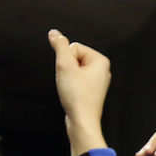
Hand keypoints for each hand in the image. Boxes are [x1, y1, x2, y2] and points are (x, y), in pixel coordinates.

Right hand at [48, 29, 110, 155]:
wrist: (81, 121)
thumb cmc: (77, 97)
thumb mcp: (65, 66)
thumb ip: (59, 46)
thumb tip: (54, 33)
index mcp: (100, 61)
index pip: (74, 47)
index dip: (66, 60)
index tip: (70, 74)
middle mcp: (102, 70)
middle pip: (74, 58)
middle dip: (67, 69)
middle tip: (70, 83)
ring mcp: (97, 81)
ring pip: (73, 70)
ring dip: (67, 78)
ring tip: (72, 90)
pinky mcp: (91, 91)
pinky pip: (75, 81)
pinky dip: (70, 86)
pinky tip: (72, 95)